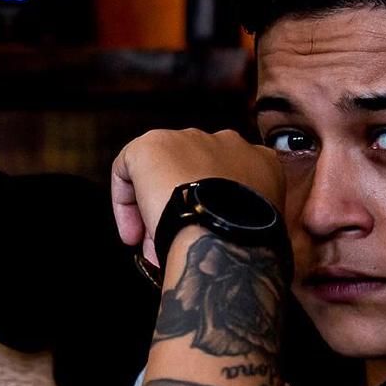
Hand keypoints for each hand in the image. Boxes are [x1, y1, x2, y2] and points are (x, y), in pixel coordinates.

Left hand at [109, 129, 285, 264]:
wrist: (224, 234)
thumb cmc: (245, 242)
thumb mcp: (259, 229)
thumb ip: (242, 220)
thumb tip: (216, 237)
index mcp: (260, 162)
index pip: (232, 180)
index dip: (212, 211)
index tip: (202, 236)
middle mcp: (226, 142)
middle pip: (193, 175)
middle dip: (181, 210)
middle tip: (175, 245)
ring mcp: (188, 139)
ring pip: (163, 174)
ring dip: (157, 210)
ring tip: (154, 246)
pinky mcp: (151, 145)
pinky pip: (127, 169)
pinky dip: (124, 202)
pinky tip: (132, 233)